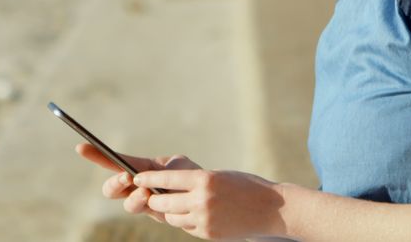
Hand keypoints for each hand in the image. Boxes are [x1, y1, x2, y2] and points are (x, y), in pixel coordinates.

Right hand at [74, 143, 200, 222]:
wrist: (208, 195)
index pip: (114, 160)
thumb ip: (159, 170)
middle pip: (111, 189)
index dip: (97, 154)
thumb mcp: (177, 165)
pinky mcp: (154, 215)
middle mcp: (136, 186)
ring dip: (134, 197)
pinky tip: (157, 200)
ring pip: (127, 204)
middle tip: (126, 177)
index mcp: (139, 168)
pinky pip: (144, 212)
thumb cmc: (191, 175)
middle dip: (114, 184)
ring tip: (146, 192)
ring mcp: (143, 202)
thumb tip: (142, 179)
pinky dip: (149, 205)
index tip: (81, 146)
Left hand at [132, 169, 285, 239]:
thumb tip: (168, 188)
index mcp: (204, 179)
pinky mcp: (209, 233)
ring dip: (169, 211)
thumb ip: (196, 182)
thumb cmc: (246, 186)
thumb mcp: (219, 176)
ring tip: (173, 205)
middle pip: (164, 201)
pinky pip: (186, 227)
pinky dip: (185, 221)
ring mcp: (205, 219)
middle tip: (150, 196)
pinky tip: (191, 215)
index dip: (149, 179)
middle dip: (155, 199)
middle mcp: (202, 200)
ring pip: (173, 217)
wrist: (272, 209)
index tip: (137, 178)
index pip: (167, 179)